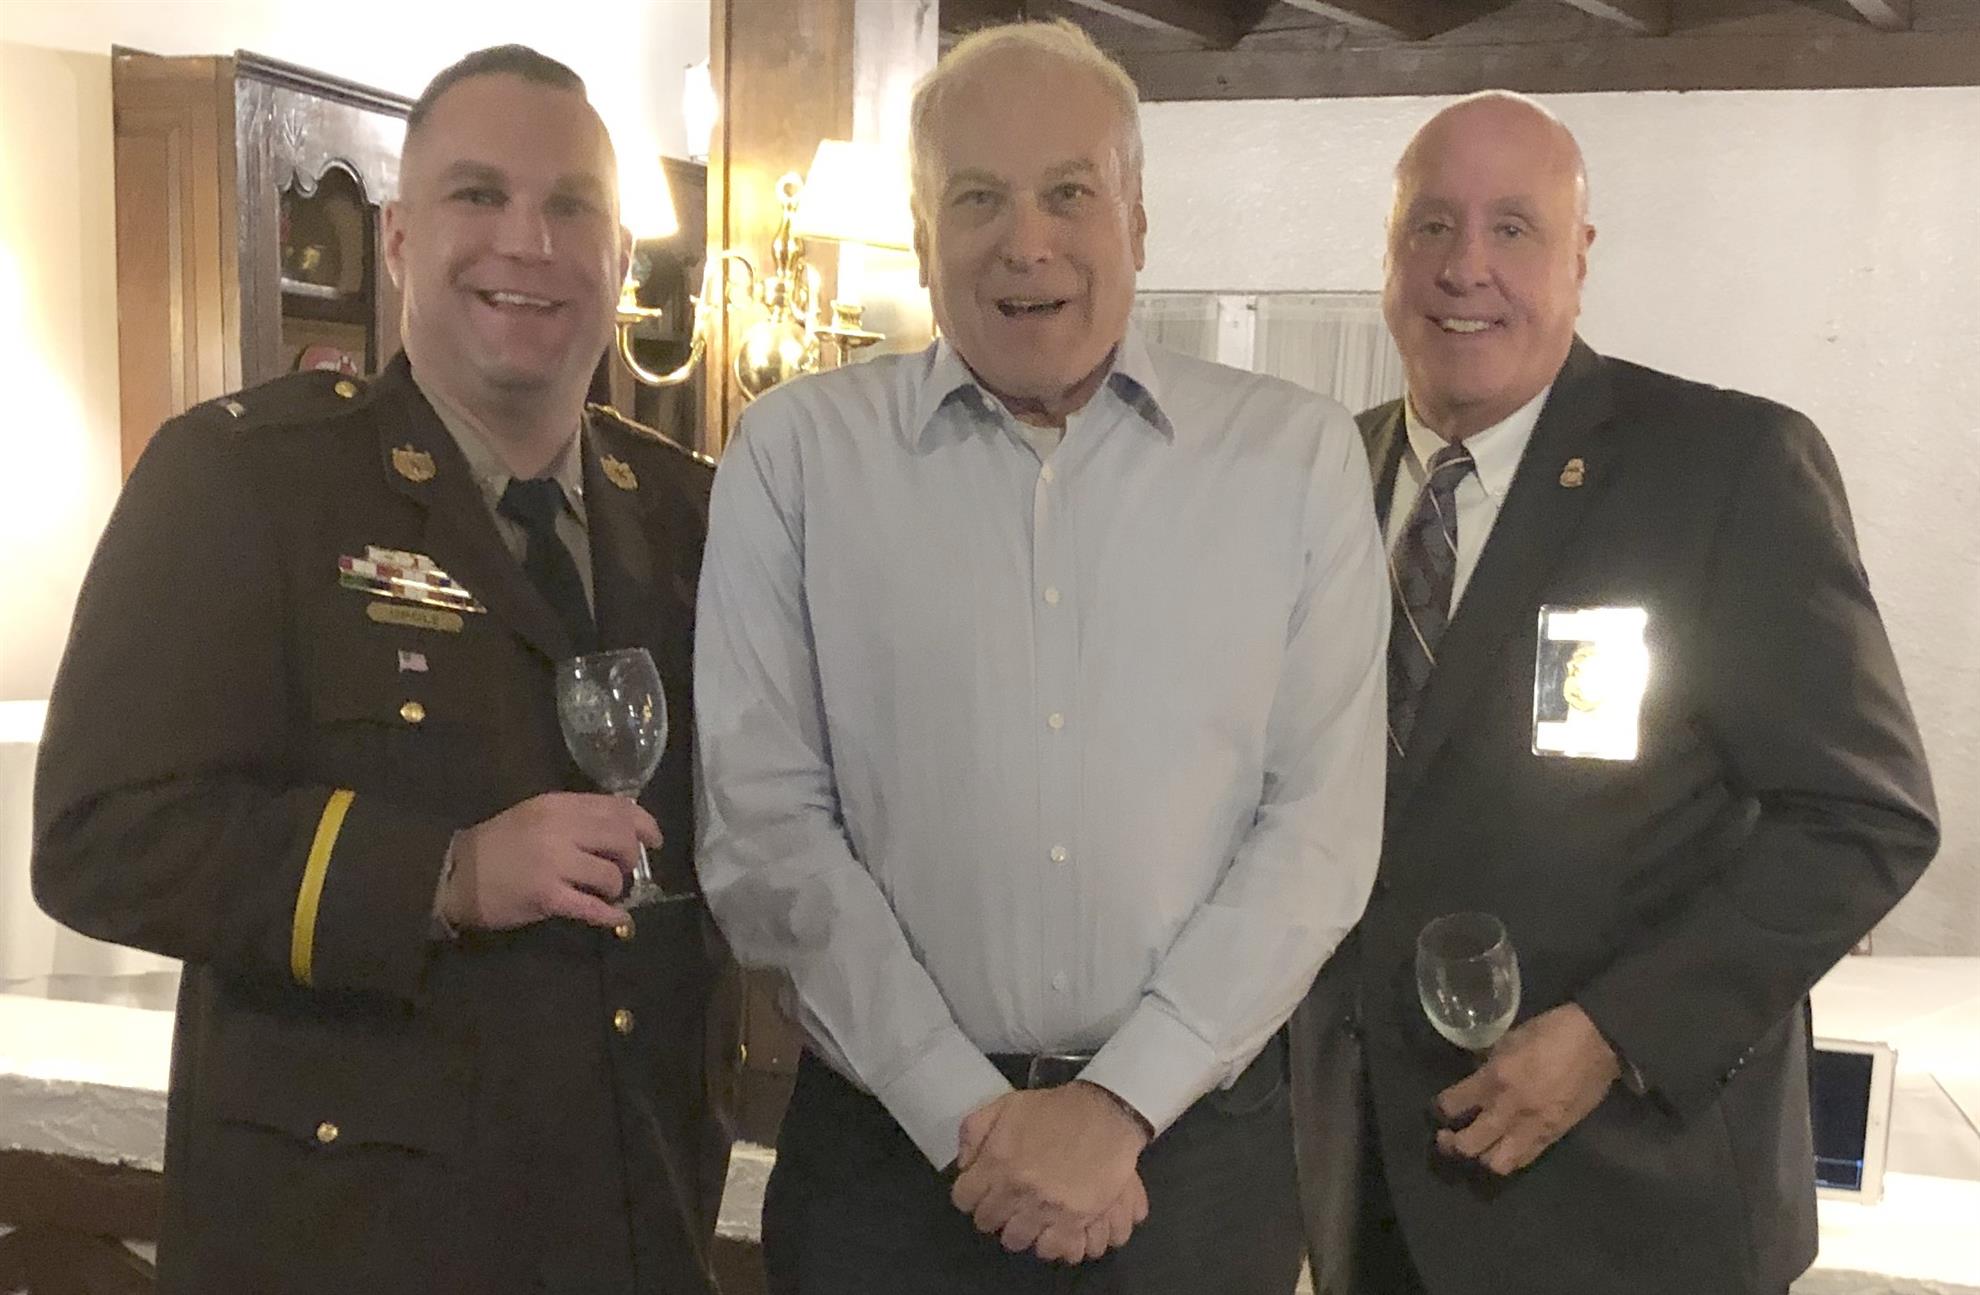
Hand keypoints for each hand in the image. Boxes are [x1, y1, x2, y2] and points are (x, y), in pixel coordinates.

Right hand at [441, 792, 659, 930]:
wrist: (455, 874)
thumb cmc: (498, 845)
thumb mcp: (537, 816)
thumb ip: (576, 817)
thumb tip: (623, 828)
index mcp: (558, 805)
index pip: (616, 807)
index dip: (643, 824)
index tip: (653, 840)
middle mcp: (559, 829)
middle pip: (620, 839)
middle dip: (631, 858)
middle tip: (624, 870)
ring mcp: (553, 864)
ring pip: (610, 876)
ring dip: (616, 888)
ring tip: (606, 892)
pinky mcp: (547, 897)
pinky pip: (592, 908)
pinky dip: (612, 916)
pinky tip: (618, 920)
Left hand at [951, 1082, 1150, 1260]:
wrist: (1103, 1114)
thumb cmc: (1052, 1109)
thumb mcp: (1004, 1105)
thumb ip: (974, 1132)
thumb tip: (964, 1165)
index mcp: (996, 1161)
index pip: (964, 1199)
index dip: (971, 1195)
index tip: (983, 1191)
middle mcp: (1015, 1189)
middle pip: (987, 1222)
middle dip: (994, 1213)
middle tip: (1007, 1204)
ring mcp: (1045, 1208)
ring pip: (1016, 1240)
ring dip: (1020, 1230)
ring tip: (1030, 1219)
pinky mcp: (1074, 1220)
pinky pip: (1052, 1248)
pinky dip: (1050, 1242)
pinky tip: (1052, 1230)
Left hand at [1432, 1002, 1620, 1174]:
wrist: (1598, 1043)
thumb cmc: (1551, 1032)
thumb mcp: (1509, 1038)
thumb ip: (1487, 1061)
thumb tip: (1473, 1073)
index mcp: (1494, 1079)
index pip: (1452, 1105)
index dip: (1440, 1109)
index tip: (1439, 1108)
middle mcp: (1508, 1109)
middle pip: (1467, 1145)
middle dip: (1450, 1145)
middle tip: (1446, 1138)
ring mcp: (1532, 1127)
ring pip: (1496, 1163)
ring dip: (1481, 1158)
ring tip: (1476, 1148)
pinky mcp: (1553, 1137)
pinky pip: (1524, 1159)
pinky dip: (1508, 1157)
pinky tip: (1503, 1147)